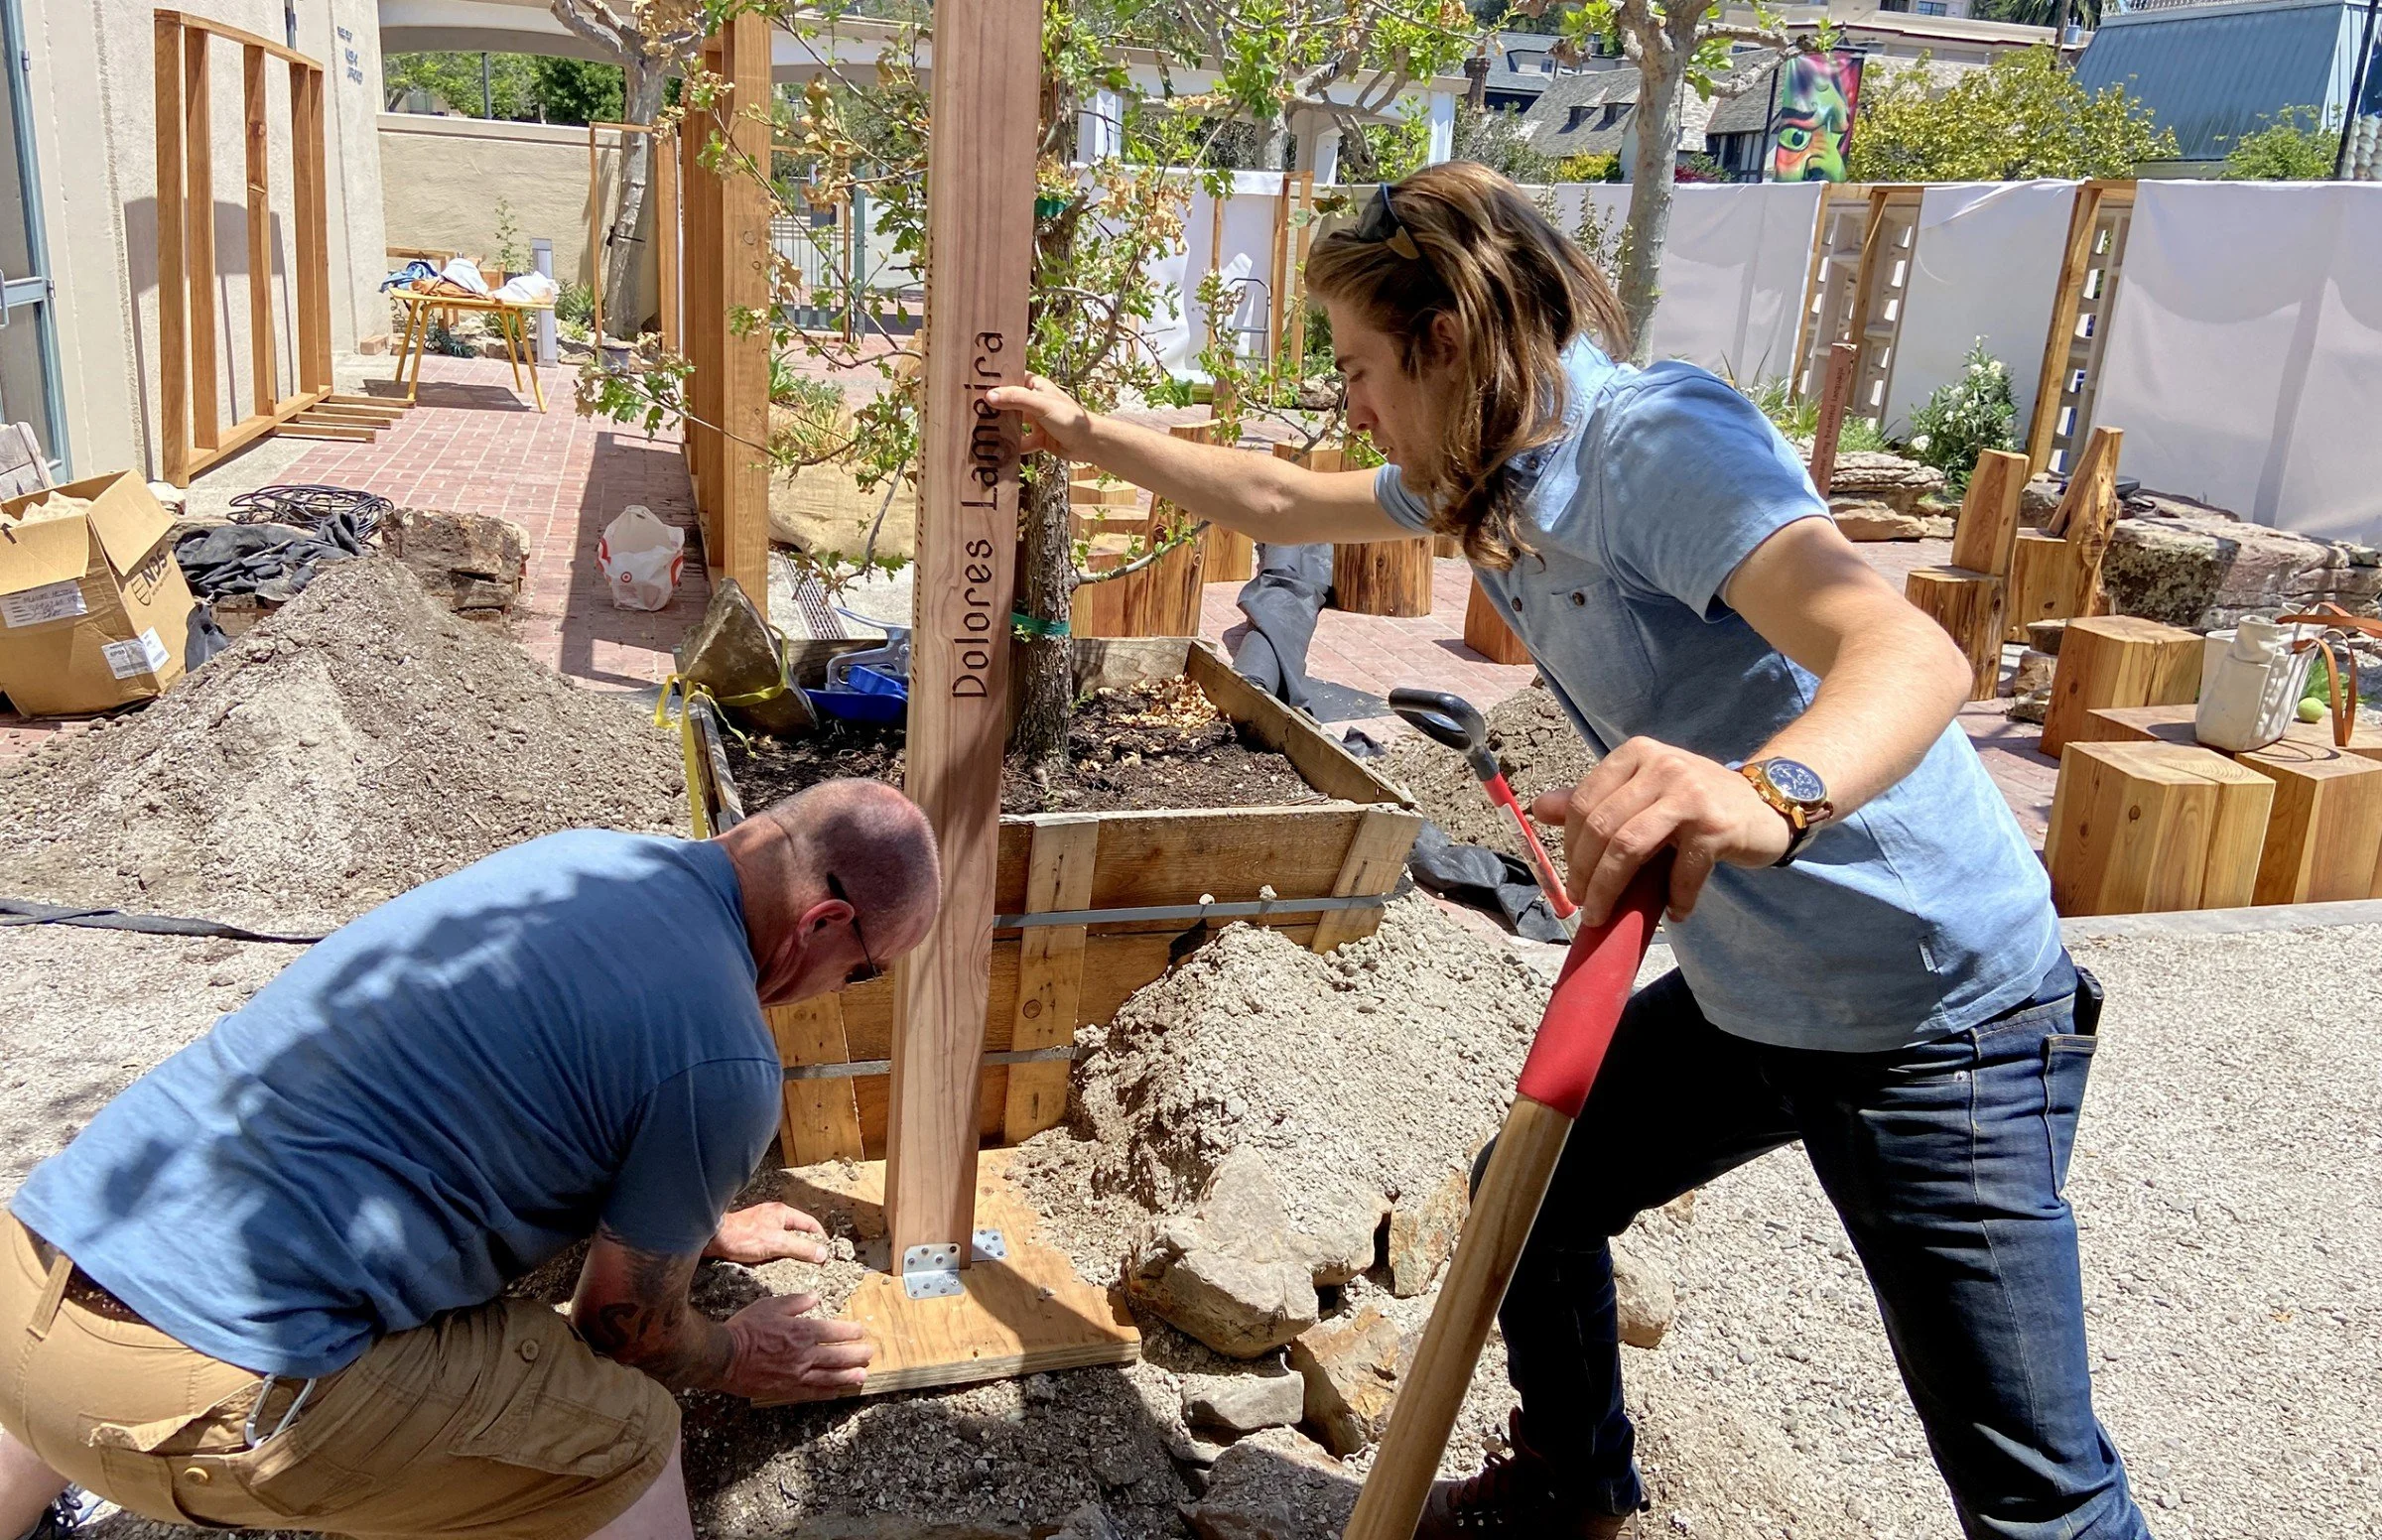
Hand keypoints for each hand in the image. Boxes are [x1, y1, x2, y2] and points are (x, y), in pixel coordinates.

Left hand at [705, 1203, 830, 1264]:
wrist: (713, 1238)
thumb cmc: (744, 1237)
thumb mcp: (777, 1244)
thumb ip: (801, 1248)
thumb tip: (823, 1254)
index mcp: (783, 1212)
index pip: (810, 1224)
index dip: (820, 1238)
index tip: (826, 1253)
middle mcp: (773, 1216)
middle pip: (797, 1231)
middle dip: (806, 1246)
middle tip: (813, 1262)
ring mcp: (761, 1224)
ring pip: (784, 1238)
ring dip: (790, 1250)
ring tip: (796, 1266)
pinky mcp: (751, 1235)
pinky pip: (771, 1244)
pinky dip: (776, 1253)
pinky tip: (776, 1264)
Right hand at [720, 1293, 871, 1402]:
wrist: (724, 1357)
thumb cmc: (746, 1328)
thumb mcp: (771, 1305)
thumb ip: (796, 1302)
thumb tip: (815, 1298)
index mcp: (801, 1331)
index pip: (834, 1331)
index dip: (850, 1332)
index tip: (861, 1331)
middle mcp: (804, 1354)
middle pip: (838, 1356)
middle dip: (857, 1355)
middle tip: (870, 1354)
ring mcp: (796, 1374)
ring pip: (830, 1376)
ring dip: (849, 1376)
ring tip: (863, 1376)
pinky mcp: (786, 1389)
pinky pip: (812, 1392)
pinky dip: (827, 1392)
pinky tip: (837, 1391)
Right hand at [983, 374, 1093, 459]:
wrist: (1089, 443)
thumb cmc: (1069, 418)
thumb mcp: (1040, 405)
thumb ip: (1016, 399)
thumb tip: (989, 396)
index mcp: (1036, 386)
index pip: (1011, 380)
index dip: (994, 382)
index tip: (974, 386)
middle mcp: (1034, 401)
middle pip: (1009, 402)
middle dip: (994, 408)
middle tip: (971, 410)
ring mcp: (1036, 420)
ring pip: (1013, 422)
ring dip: (1001, 427)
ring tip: (979, 430)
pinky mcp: (1039, 438)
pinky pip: (1021, 441)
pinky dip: (1012, 445)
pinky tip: (998, 449)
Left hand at [1528, 737, 1791, 925]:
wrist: (1766, 805)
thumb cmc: (1696, 804)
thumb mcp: (1644, 793)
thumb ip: (1596, 800)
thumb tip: (1540, 808)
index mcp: (1637, 753)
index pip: (1585, 802)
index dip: (1570, 848)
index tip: (1571, 881)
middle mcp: (1662, 766)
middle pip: (1603, 827)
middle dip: (1585, 875)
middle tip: (1585, 907)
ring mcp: (1691, 793)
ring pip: (1629, 847)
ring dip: (1611, 890)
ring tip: (1606, 915)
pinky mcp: (1716, 826)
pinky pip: (1681, 871)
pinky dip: (1674, 899)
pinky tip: (1675, 913)